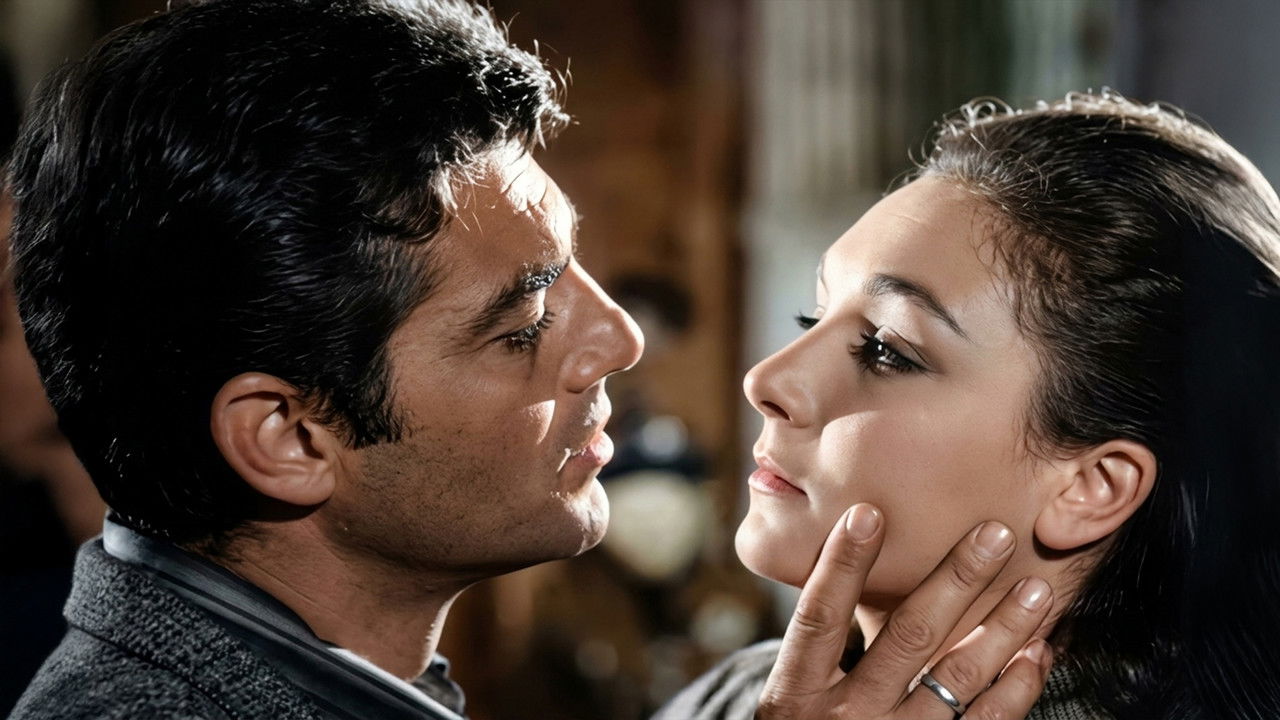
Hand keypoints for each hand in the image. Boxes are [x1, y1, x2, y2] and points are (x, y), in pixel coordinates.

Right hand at [757, 504, 1053, 719]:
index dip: (842, 565)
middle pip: (909, 636)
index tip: (868, 514)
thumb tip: (846, 554)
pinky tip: (1037, 653)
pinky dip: (1018, 686)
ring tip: (1036, 588)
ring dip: (1004, 627)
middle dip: (957, 579)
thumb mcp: (793, 696)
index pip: (820, 617)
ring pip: (959, 675)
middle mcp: (847, 718)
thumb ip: (818, 642)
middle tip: (996, 534)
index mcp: (797, 692)